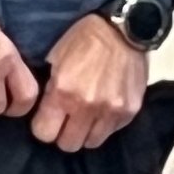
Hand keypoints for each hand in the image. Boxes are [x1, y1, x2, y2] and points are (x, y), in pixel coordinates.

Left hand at [34, 13, 146, 152]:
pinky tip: (104, 107)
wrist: (123, 29)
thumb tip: (44, 111)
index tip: (48, 119)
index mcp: (63, 92)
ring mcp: (112, 112)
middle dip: (64, 134)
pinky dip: (105, 124)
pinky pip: (112, 132)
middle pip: (68, 145)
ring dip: (86, 132)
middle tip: (67, 120)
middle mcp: (87, 107)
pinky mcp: (130, 112)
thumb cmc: (84, 39)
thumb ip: (50, 89)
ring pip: (91, 143)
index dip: (43, 127)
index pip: (44, 134)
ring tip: (87, 116)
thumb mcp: (55, 59)